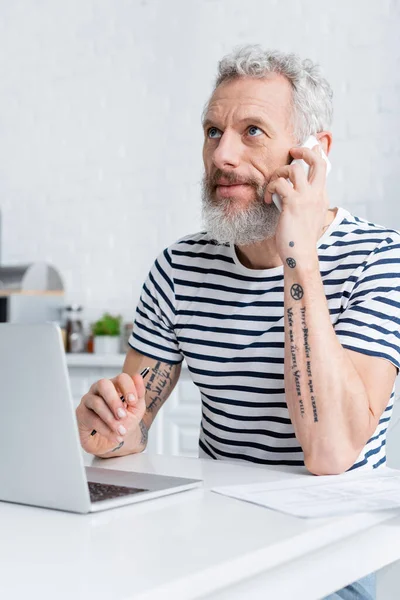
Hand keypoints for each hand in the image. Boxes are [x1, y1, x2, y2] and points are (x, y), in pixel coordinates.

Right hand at [76, 372, 145, 455]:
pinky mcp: (81, 413)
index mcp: (115, 386)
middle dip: (114, 401)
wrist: (112, 441)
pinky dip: (105, 429)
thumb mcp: (136, 410)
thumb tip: (138, 377)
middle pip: (103, 384)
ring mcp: (89, 400)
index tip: (133, 401)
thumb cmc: (123, 422)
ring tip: (120, 430)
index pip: (121, 378)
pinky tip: (114, 436)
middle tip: (122, 416)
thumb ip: (138, 395)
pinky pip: (91, 419)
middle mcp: (100, 390)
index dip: (128, 388)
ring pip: (96, 402)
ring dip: (110, 419)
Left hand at [265, 144, 328, 264]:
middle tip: (293, 151)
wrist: (300, 255)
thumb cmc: (299, 239)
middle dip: (303, 151)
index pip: (323, 167)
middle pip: (316, 161)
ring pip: (293, 170)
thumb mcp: (307, 217)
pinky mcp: (292, 203)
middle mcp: (317, 194)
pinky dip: (270, 188)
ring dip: (278, 173)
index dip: (317, 153)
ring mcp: (306, 197)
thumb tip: (290, 192)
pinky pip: (279, 184)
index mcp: (321, 196)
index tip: (310, 146)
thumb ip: (304, 202)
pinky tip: (267, 199)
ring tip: (272, 186)